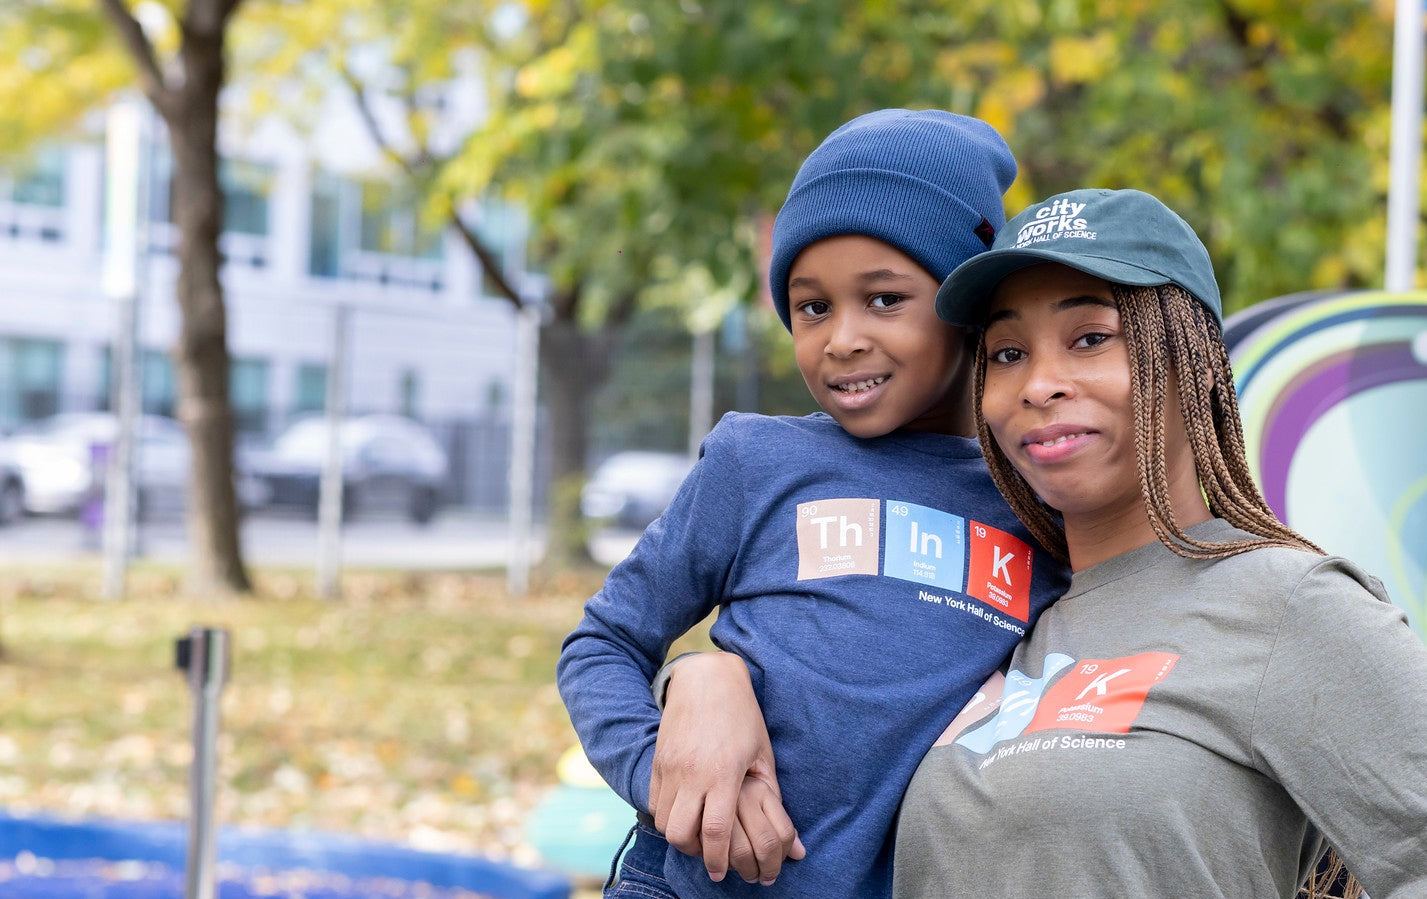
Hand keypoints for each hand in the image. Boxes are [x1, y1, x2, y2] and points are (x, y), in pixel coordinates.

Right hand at [649, 652, 803, 882]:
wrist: (706, 679)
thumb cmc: (742, 715)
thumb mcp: (762, 753)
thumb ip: (771, 796)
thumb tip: (793, 840)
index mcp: (723, 773)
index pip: (715, 831)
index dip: (717, 859)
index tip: (721, 872)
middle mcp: (692, 773)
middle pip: (681, 834)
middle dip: (694, 853)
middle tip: (708, 854)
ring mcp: (671, 767)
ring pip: (664, 821)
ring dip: (679, 835)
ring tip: (696, 835)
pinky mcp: (658, 761)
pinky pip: (655, 801)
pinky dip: (666, 815)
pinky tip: (683, 813)